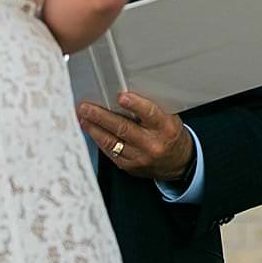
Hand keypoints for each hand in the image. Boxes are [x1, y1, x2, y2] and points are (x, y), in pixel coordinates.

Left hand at [79, 92, 196, 187]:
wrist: (178, 162)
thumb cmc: (170, 134)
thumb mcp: (168, 118)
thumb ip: (149, 109)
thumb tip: (123, 95)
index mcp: (165, 128)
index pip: (149, 114)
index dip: (135, 105)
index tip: (121, 96)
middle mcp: (152, 144)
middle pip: (123, 128)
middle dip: (101, 117)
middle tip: (86, 107)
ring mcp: (140, 157)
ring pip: (112, 142)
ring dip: (94, 129)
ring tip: (82, 118)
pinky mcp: (130, 167)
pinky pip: (110, 153)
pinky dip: (99, 141)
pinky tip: (91, 131)